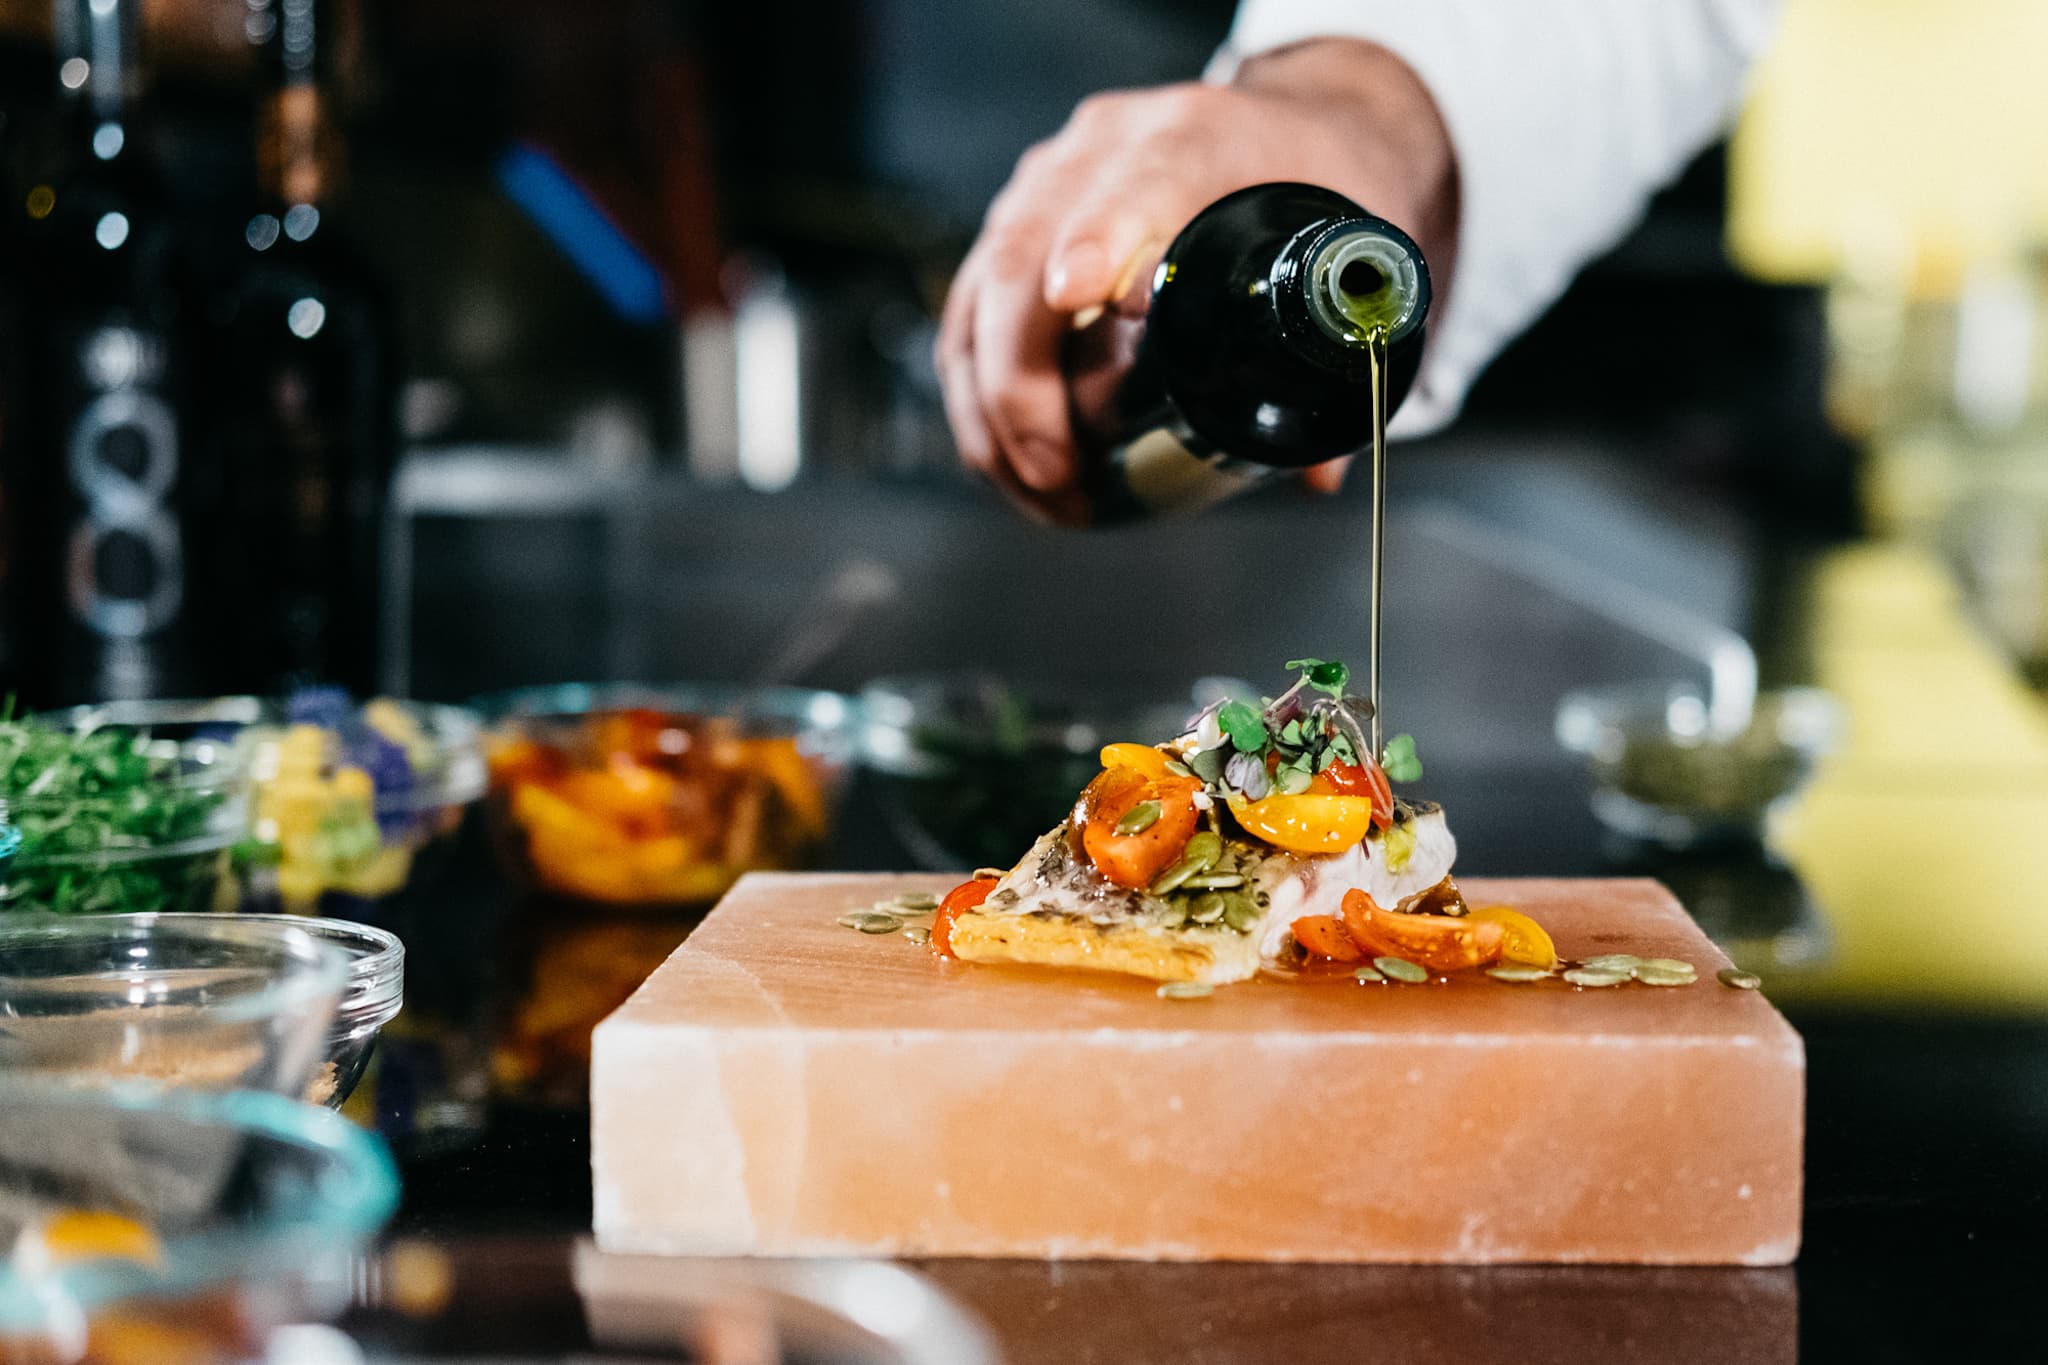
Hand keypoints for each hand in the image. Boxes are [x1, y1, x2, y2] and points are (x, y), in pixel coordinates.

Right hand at [936, 39, 1457, 523]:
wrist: (1288, 133)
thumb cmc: (1316, 187)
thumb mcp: (1354, 244)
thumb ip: (1337, 353)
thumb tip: (1311, 473)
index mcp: (1191, 137)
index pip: (1139, 181)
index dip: (1102, 239)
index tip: (1081, 301)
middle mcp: (1099, 151)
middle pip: (1024, 257)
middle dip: (1023, 383)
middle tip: (1056, 472)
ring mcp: (1042, 189)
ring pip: (980, 298)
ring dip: (991, 413)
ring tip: (1043, 494)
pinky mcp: (1010, 232)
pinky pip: (967, 322)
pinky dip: (977, 404)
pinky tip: (1010, 467)